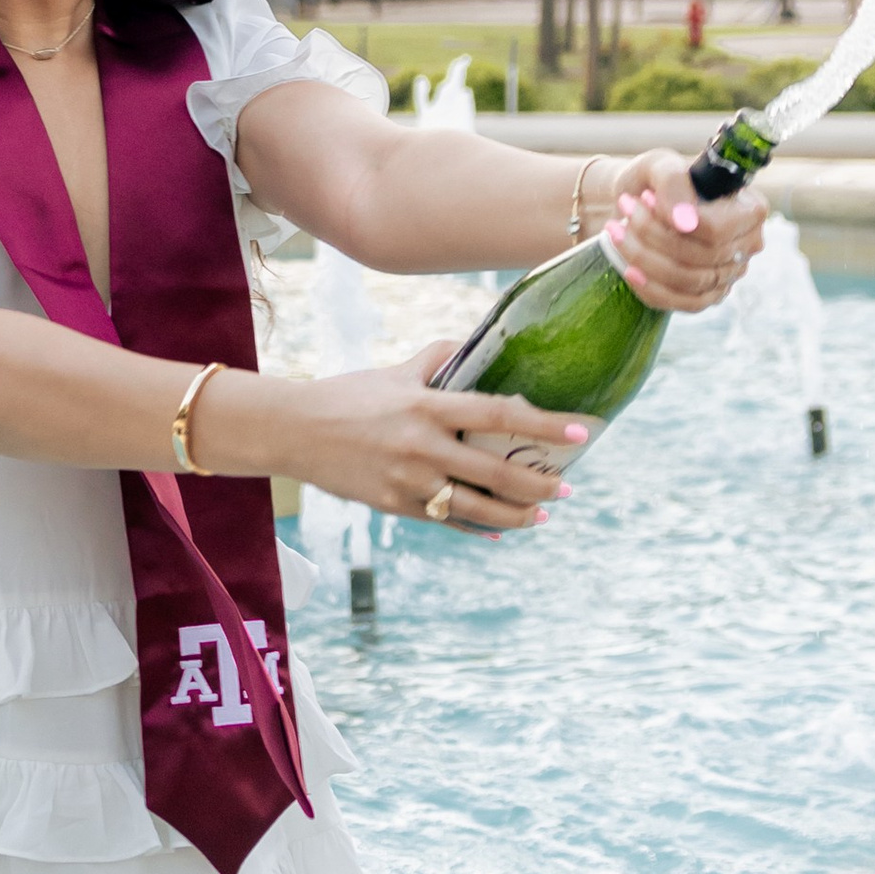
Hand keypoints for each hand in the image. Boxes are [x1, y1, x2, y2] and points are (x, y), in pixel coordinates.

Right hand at [276, 350, 587, 537]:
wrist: (294, 432)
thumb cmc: (347, 396)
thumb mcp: (394, 372)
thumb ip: (436, 359)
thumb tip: (475, 345)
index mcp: (427, 405)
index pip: (497, 415)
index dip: (542, 425)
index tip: (580, 433)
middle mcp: (423, 446)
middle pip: (496, 473)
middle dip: (539, 484)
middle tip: (567, 487)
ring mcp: (409, 481)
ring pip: (477, 507)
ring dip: (517, 514)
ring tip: (542, 515)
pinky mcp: (396, 506)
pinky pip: (446, 521)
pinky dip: (477, 527)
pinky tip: (500, 529)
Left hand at [600, 151, 765, 315]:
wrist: (638, 203)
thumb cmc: (657, 181)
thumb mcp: (662, 165)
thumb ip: (674, 183)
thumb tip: (684, 222)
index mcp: (749, 209)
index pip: (718, 230)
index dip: (677, 222)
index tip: (645, 199)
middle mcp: (747, 245)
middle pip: (702, 257)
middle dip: (652, 235)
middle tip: (624, 208)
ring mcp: (729, 274)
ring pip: (689, 282)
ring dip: (645, 259)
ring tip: (616, 233)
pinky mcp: (708, 295)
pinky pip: (682, 304)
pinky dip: (650, 288)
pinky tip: (628, 269)